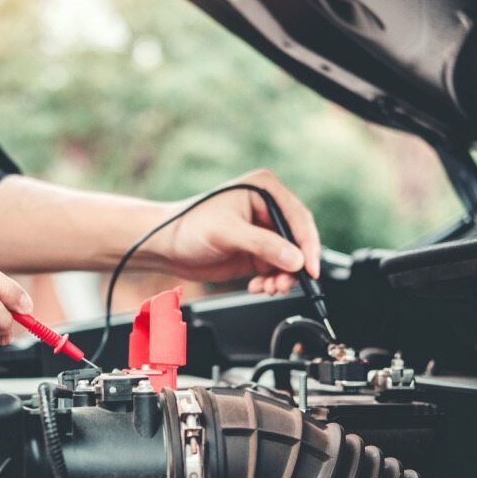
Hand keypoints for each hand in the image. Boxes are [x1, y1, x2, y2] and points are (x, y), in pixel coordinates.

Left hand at [155, 169, 320, 294]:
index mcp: (265, 190)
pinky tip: (259, 287)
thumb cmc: (188, 226)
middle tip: (286, 284)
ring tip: (269, 288)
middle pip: (298, 240)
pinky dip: (272, 281)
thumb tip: (296, 259)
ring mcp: (264, 231)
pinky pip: (277, 270)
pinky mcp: (258, 252)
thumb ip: (263, 245)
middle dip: (295, 265)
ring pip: (290, 258)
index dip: (308, 245)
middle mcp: (268, 209)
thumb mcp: (228, 233)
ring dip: (283, 277)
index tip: (309, 268)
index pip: (298, 218)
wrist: (166, 246)